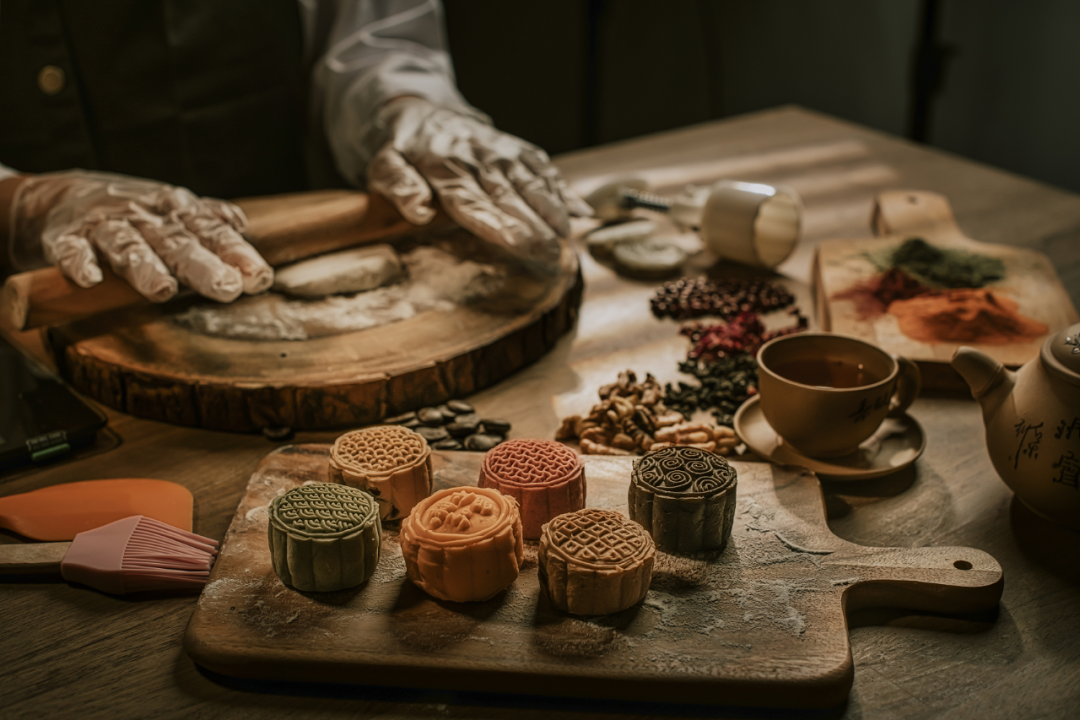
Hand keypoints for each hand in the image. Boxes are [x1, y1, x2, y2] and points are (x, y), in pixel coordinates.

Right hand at [7, 171, 271, 301]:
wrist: (61, 196)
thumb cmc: (133, 211)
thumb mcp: (174, 212)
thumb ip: (208, 222)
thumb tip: (241, 224)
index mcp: (176, 213)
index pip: (211, 233)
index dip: (236, 254)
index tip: (259, 277)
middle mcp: (145, 216)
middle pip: (176, 243)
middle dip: (202, 266)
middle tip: (227, 287)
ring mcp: (106, 226)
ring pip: (128, 245)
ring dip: (145, 267)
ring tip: (163, 289)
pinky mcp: (67, 238)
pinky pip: (72, 250)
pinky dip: (79, 263)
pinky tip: (90, 279)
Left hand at [366, 98, 591, 264]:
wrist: (426, 114)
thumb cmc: (405, 152)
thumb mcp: (384, 166)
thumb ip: (398, 186)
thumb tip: (418, 210)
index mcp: (445, 170)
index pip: (474, 202)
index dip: (498, 224)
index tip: (519, 243)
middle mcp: (480, 162)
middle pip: (510, 198)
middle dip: (534, 227)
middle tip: (553, 255)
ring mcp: (504, 155)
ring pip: (533, 183)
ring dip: (553, 211)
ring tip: (568, 238)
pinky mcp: (520, 152)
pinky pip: (545, 170)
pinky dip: (564, 190)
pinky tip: (581, 212)